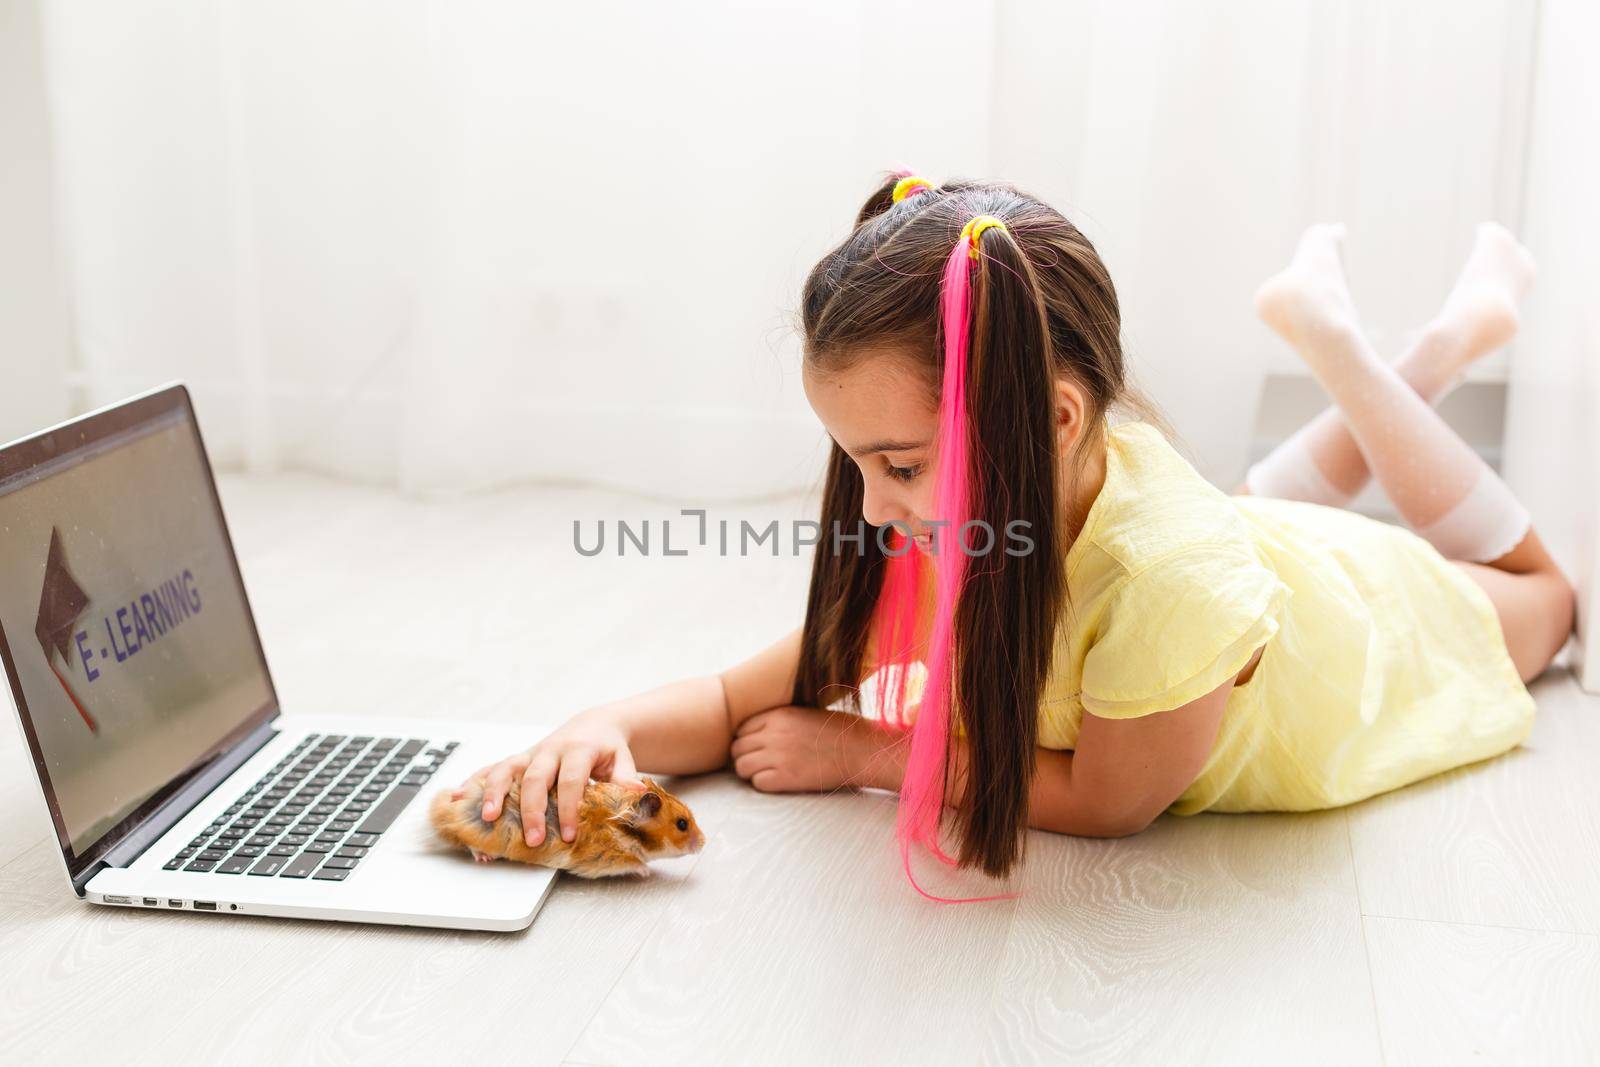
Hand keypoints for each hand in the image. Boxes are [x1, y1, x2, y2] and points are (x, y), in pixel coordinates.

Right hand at [451, 713, 643, 846]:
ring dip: (493, 793)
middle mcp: (550, 749)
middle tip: (533, 839)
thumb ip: (626, 778)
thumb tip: (637, 794)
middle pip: (535, 777)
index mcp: (578, 749)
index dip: (570, 807)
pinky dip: (473, 782)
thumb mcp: (624, 760)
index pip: (572, 779)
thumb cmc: (609, 749)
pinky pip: (491, 769)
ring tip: (486, 818)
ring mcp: (530, 753)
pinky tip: (455, 797)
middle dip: (532, 810)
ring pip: (507, 769)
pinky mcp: (518, 759)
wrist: (595, 725)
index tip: (571, 835)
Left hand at [730, 705, 879, 793]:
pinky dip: (764, 785)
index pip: (741, 728)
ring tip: (766, 774)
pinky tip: (779, 782)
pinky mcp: (787, 777)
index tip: (756, 748)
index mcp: (779, 715)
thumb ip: (781, 721)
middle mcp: (774, 733)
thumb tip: (759, 733)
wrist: (861, 750)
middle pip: (736, 748)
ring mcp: (779, 756)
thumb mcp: (806, 713)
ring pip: (742, 767)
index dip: (746, 740)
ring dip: (750, 773)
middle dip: (744, 757)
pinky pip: (758, 783)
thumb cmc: (839, 731)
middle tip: (758, 764)